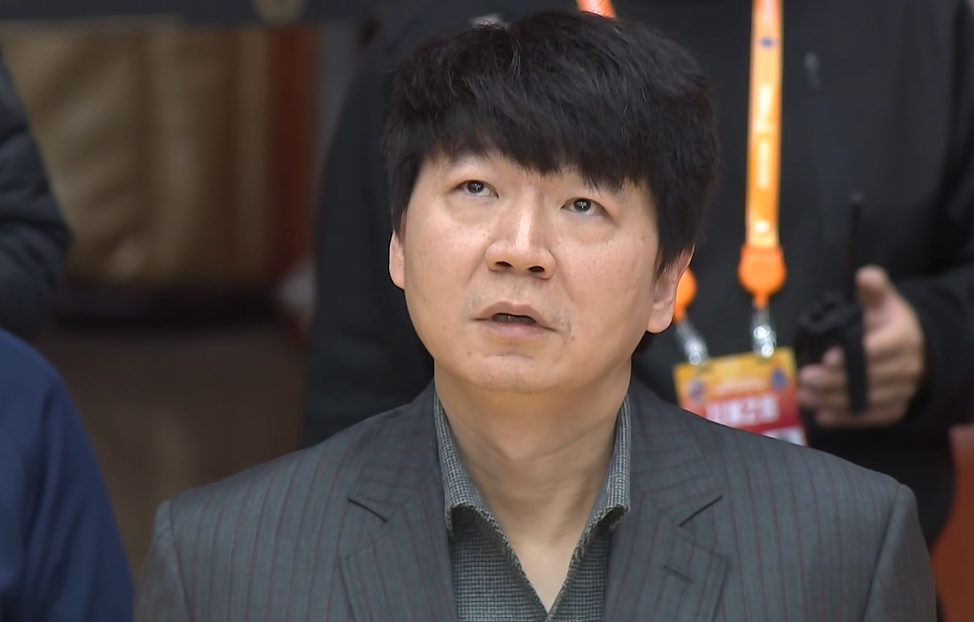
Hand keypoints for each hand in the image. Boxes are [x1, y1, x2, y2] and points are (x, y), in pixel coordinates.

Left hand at [798, 266, 925, 427]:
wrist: (913, 351)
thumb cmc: (888, 323)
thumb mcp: (883, 300)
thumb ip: (873, 288)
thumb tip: (865, 275)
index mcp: (903, 336)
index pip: (883, 348)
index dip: (857, 355)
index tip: (828, 358)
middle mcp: (907, 366)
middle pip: (870, 378)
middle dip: (835, 380)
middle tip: (805, 377)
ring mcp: (902, 390)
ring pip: (867, 400)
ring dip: (833, 400)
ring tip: (804, 395)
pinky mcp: (894, 409)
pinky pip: (870, 418)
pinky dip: (845, 419)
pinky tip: (821, 416)